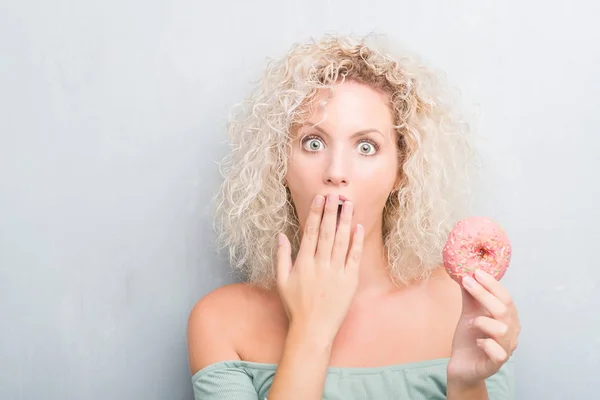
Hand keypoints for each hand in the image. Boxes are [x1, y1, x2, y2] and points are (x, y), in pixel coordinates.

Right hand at [276, 193, 363, 341]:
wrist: (313, 329)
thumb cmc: (295, 306)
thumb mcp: (282, 281)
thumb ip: (281, 256)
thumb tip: (281, 235)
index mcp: (304, 263)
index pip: (311, 232)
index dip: (315, 213)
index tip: (319, 199)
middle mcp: (320, 265)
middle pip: (327, 232)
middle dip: (331, 211)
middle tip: (335, 195)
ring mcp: (336, 272)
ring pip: (342, 241)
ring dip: (345, 221)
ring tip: (348, 205)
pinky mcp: (350, 281)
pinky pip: (354, 257)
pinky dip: (357, 242)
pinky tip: (358, 228)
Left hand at [447, 269, 520, 386]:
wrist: (462, 365)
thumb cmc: (469, 338)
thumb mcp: (469, 314)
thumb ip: (470, 297)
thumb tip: (465, 273)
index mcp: (507, 319)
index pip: (505, 297)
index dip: (492, 284)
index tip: (476, 272)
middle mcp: (511, 333)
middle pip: (503, 310)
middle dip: (484, 294)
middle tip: (467, 282)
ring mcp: (505, 349)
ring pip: (502, 329)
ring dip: (483, 321)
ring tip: (471, 322)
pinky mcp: (496, 364)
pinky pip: (498, 352)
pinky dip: (487, 344)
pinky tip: (478, 341)